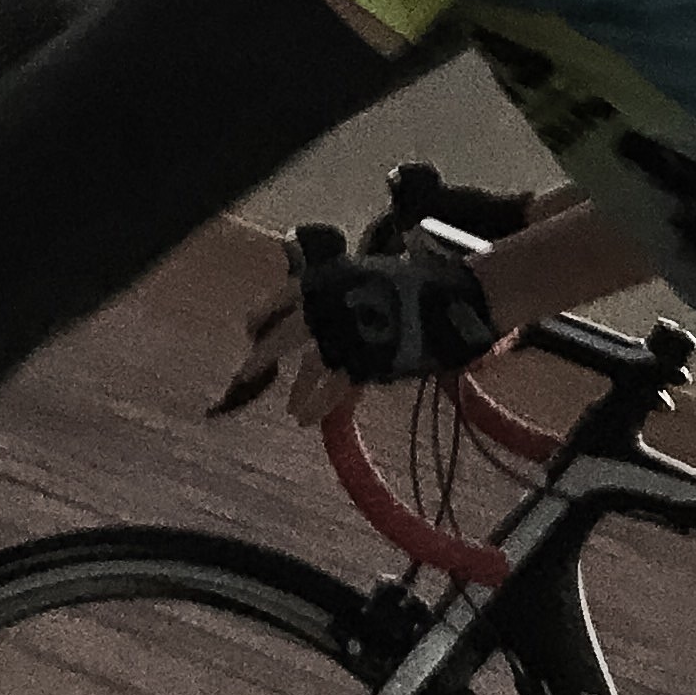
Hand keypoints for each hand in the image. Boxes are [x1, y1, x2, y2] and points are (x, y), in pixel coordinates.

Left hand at [211, 228, 504, 426]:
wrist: (451, 298)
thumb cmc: (417, 282)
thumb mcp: (369, 277)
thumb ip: (342, 295)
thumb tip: (327, 314)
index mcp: (325, 279)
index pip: (279, 298)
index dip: (262, 315)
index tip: (250, 328)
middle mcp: (324, 305)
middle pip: (281, 336)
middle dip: (262, 357)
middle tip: (244, 375)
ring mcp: (340, 336)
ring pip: (306, 367)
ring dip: (298, 391)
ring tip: (293, 411)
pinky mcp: (359, 363)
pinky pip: (331, 389)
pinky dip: (318, 404)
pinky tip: (308, 418)